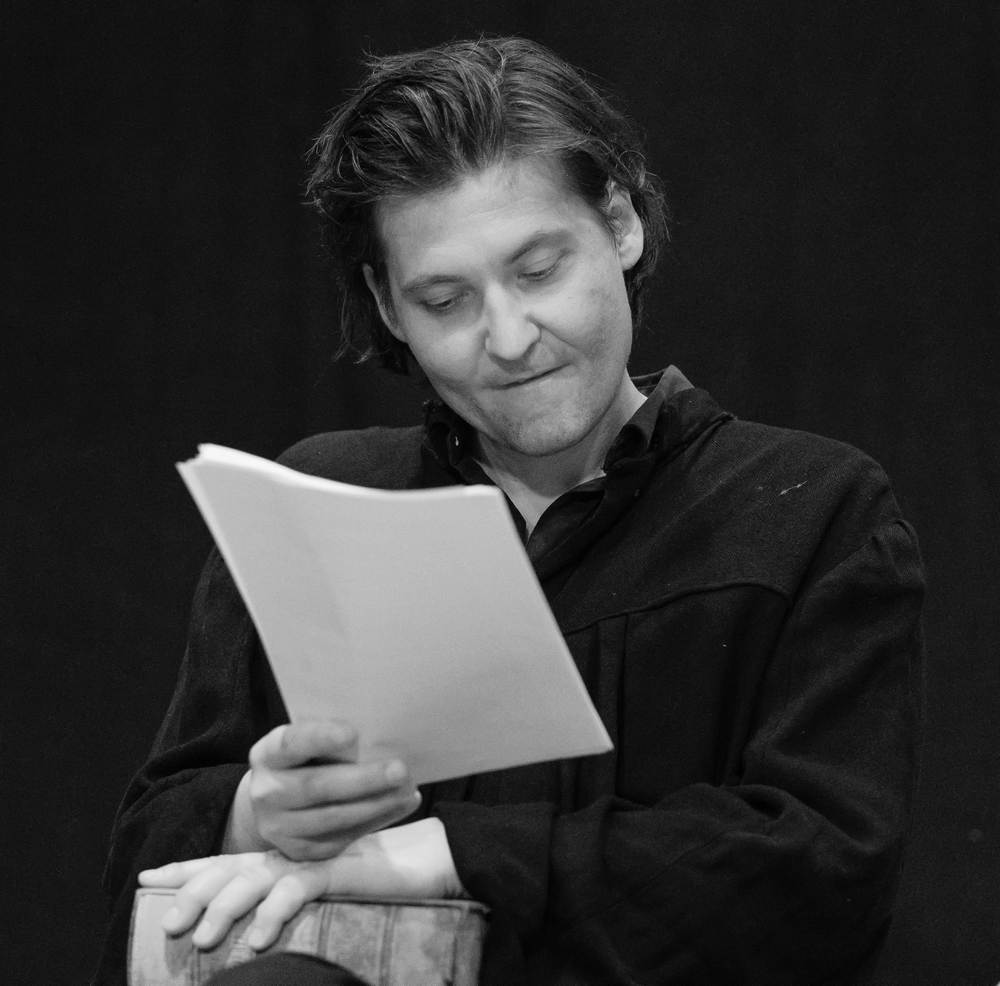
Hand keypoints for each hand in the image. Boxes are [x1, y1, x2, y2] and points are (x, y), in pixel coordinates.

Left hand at [139, 818, 466, 950]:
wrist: (429, 858)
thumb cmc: (377, 882)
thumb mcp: (326, 895)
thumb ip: (293, 902)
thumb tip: (252, 938)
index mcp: (284, 857)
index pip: (227, 861)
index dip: (187, 868)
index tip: (148, 878)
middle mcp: (292, 854)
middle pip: (230, 868)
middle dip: (192, 892)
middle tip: (166, 923)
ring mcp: (313, 858)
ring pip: (255, 880)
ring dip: (223, 910)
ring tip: (198, 939)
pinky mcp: (339, 868)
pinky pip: (298, 889)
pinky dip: (273, 914)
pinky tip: (254, 940)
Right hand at [237, 719, 420, 859]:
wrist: (274, 803)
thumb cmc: (304, 760)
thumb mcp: (307, 741)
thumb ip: (330, 741)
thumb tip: (376, 742)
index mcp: (268, 755)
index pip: (292, 744)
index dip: (321, 738)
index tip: (352, 733)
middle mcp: (266, 793)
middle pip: (317, 787)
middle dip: (363, 780)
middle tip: (400, 770)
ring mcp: (279, 828)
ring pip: (333, 818)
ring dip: (377, 804)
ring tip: (407, 790)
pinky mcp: (300, 852)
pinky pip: (342, 838)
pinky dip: (376, 820)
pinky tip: (400, 805)